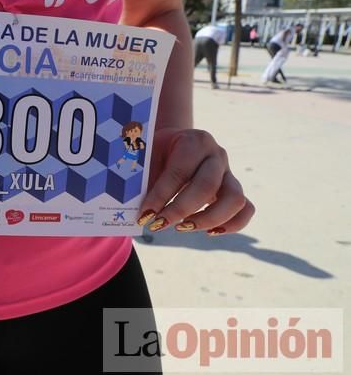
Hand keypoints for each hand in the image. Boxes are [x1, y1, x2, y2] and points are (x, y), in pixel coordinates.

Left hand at [138, 128, 253, 235]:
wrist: (173, 142)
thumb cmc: (155, 152)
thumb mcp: (146, 156)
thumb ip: (141, 177)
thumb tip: (129, 210)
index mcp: (193, 141)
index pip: (179, 171)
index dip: (161, 196)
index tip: (144, 215)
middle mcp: (216, 155)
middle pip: (207, 186)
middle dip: (180, 210)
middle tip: (157, 225)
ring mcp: (229, 172)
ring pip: (234, 199)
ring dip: (208, 219)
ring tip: (181, 228)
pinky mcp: (234, 189)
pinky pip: (246, 208)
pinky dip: (232, 224)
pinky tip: (209, 233)